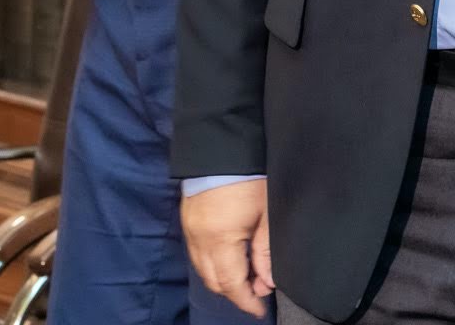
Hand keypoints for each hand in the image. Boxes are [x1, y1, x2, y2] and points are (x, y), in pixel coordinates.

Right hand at [181, 178, 273, 316]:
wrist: (221, 146)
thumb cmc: (250, 178)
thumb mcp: (265, 214)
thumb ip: (265, 251)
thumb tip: (267, 282)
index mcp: (220, 240)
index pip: (231, 284)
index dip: (246, 300)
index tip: (259, 309)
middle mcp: (199, 241)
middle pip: (214, 281)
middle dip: (234, 293)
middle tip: (256, 293)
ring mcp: (190, 232)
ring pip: (203, 270)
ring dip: (222, 279)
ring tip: (246, 277)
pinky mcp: (187, 221)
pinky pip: (196, 256)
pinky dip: (211, 265)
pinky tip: (228, 260)